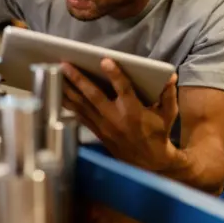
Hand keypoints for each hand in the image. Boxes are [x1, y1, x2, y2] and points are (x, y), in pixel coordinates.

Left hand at [61, 59, 178, 171]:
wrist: (149, 162)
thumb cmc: (159, 133)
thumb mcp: (168, 114)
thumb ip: (168, 94)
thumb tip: (170, 75)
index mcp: (134, 112)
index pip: (123, 89)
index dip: (115, 75)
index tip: (104, 60)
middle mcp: (115, 118)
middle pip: (93, 96)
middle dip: (78, 79)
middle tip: (65, 64)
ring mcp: (103, 126)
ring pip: (81, 105)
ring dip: (67, 89)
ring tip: (53, 73)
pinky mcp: (96, 131)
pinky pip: (79, 115)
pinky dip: (67, 103)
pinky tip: (57, 92)